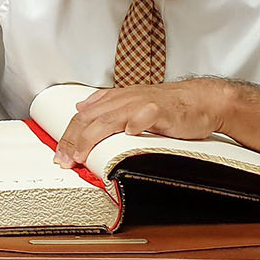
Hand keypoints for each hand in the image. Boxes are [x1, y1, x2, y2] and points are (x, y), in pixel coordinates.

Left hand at [53, 79, 230, 168]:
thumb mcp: (131, 102)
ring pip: (110, 118)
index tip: (60, 154)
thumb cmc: (167, 106)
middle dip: (74, 140)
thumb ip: (106, 106)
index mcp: (115, 99)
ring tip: (82, 154)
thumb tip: (81, 109)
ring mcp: (142, 104)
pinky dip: (135, 123)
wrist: (199, 101)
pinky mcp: (161, 110)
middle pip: (90, 118)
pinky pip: (145, 115)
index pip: (84, 116)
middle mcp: (124, 99)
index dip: (69, 135)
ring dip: (92, 137)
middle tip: (66, 160)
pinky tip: (129, 133)